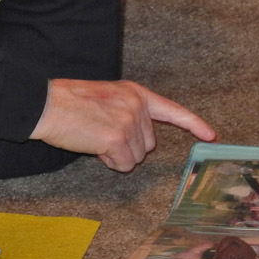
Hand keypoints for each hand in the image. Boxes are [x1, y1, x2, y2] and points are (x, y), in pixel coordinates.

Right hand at [30, 79, 216, 172]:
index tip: (211, 135)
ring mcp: (129, 122)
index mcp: (136, 93)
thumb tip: (140, 141)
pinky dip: (109, 163)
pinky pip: (123, 165)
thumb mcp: (107, 97)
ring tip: (94, 136)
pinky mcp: (118, 139)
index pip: (173, 110)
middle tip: (101, 133)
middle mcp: (138, 106)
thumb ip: (128, 112)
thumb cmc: (70, 102)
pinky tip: (93, 146)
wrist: (46, 104)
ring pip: (135, 157)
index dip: (194, 124)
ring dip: (116, 155)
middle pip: (148, 144)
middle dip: (128, 147)